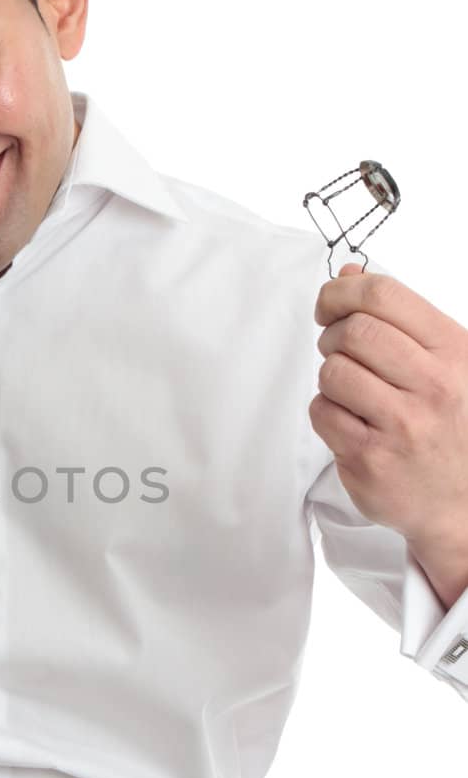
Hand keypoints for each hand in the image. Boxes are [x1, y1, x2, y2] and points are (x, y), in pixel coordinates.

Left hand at [311, 264, 467, 555]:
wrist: (463, 503)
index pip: (384, 296)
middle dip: (333, 336)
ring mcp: (402, 426)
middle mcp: (434, 386)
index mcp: (454, 350)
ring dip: (330, 377)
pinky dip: (326, 411)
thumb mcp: (445, 361)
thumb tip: (347, 274)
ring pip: (333, 372)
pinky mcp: (370, 460)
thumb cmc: (451, 423)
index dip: (343, 292)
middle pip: (354, 331)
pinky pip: (322, 413)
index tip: (329, 304)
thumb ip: (398, 316)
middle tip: (339, 351)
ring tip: (350, 390)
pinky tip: (349, 420)